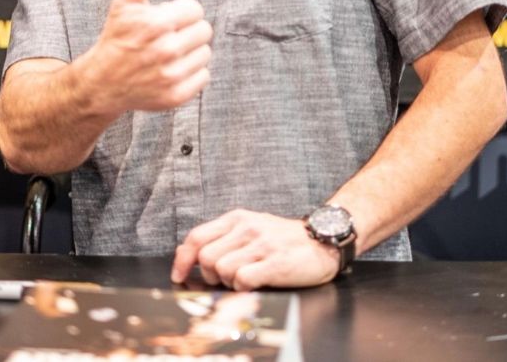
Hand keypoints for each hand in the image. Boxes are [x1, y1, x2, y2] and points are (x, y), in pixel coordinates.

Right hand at [77, 0, 211, 116]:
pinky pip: (204, 76)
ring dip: (190, 52)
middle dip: (186, 31)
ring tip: (166, 55)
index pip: (196, 9)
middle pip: (204, 30)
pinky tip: (169, 72)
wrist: (100, 84)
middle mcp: (165, 50)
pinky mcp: (176, 96)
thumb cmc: (117, 38)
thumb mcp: (124, 4)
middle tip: (165, 38)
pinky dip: (191, 74)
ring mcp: (171, 75)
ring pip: (205, 53)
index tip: (163, 20)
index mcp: (156, 24)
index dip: (180, 12)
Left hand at [170, 209, 341, 290]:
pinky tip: (257, 282)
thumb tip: (186, 253)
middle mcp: (249, 228)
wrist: (326, 241)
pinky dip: (244, 287)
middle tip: (226, 278)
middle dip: (210, 275)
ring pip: (222, 270)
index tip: (180, 275)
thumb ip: (223, 238)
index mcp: (239, 218)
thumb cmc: (286, 240)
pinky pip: (242, 280)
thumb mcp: (253, 228)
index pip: (196, 237)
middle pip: (205, 258)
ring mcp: (263, 244)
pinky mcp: (275, 262)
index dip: (182, 260)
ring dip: (230, 282)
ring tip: (247, 278)